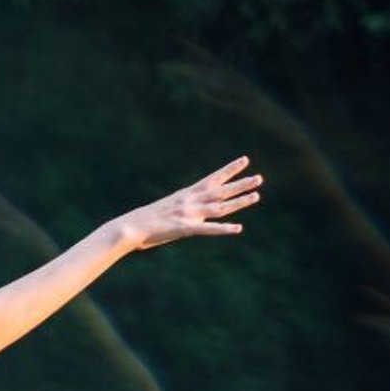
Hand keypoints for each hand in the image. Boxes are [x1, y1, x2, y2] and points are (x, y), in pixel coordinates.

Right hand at [113, 156, 262, 250]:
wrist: (130, 226)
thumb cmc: (146, 219)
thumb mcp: (167, 208)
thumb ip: (182, 207)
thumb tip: (190, 207)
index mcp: (186, 194)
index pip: (212, 179)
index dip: (229, 170)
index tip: (245, 161)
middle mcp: (190, 201)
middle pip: (221, 191)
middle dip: (241, 184)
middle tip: (259, 178)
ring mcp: (188, 214)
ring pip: (219, 206)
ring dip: (239, 201)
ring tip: (256, 196)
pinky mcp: (184, 228)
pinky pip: (208, 229)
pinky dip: (224, 229)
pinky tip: (238, 228)